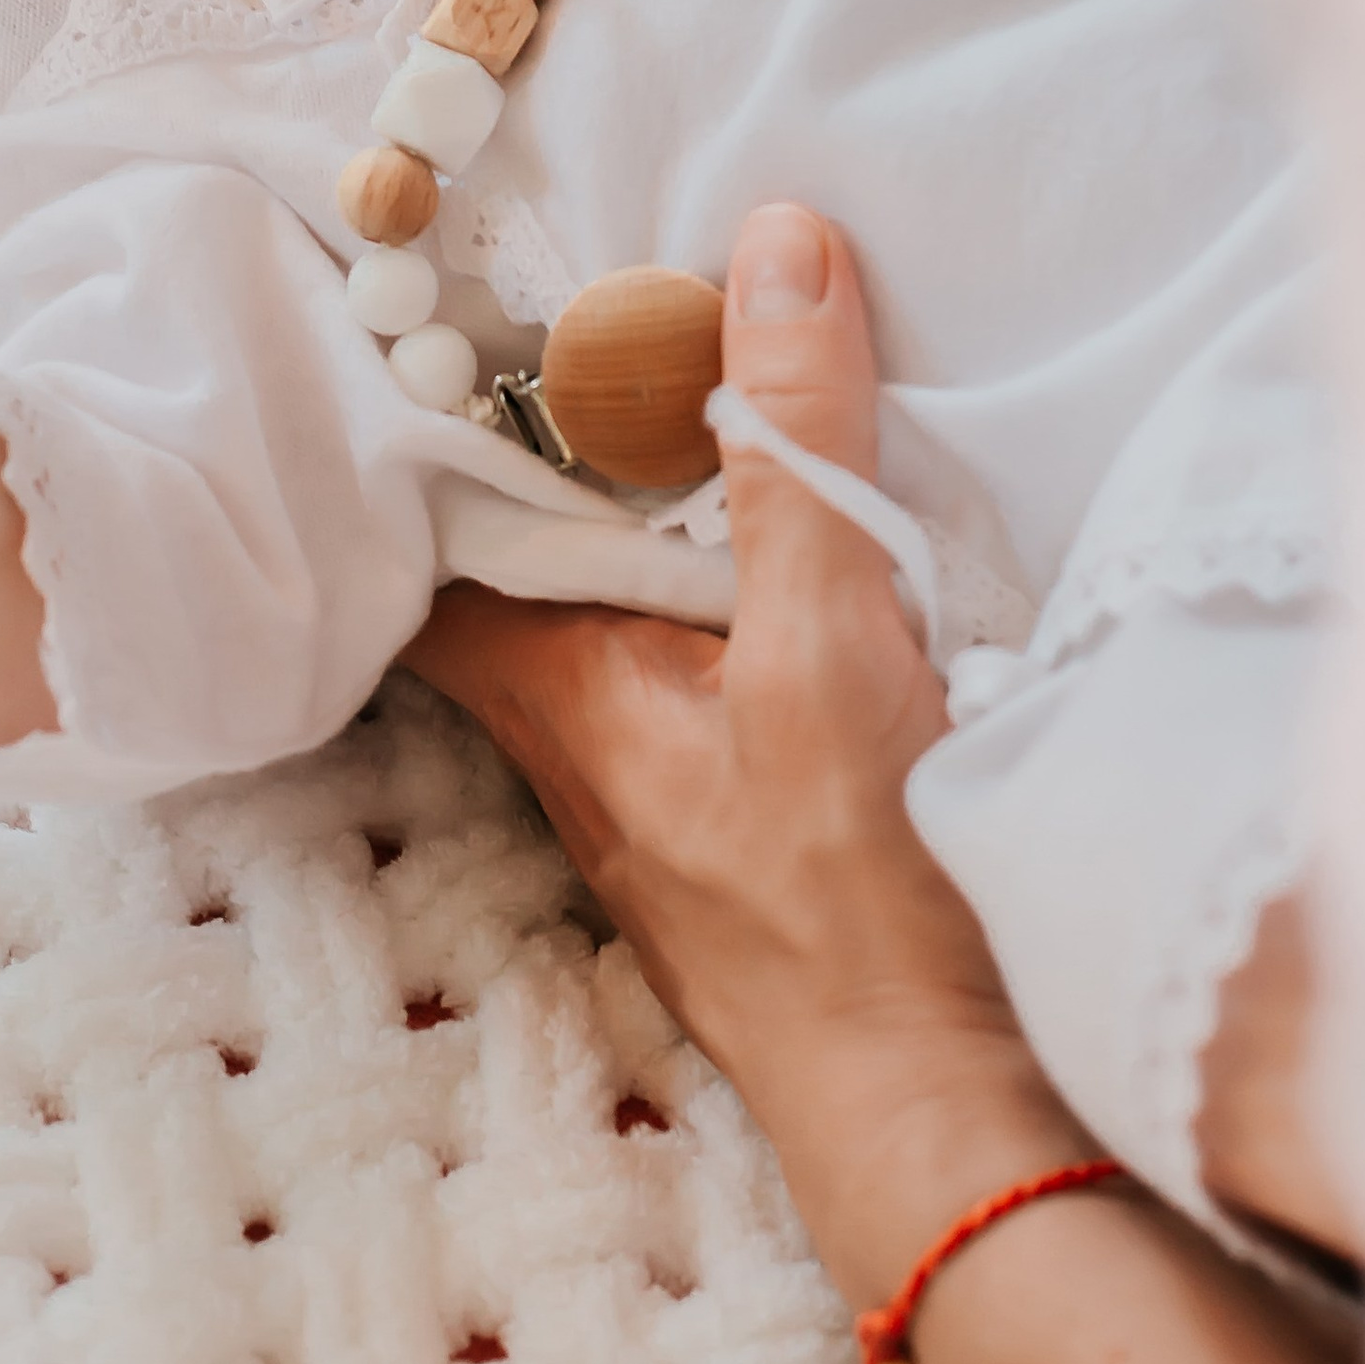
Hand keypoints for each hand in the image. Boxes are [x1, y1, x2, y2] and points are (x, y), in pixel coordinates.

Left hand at [409, 202, 1090, 1311]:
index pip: (426, 527)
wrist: (947, 1119)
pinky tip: (794, 516)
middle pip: (525, 549)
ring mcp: (668, 770)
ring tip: (687, 353)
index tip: (439, 296)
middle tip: (588, 281)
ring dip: (648, 494)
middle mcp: (585, 728)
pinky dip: (728, 566)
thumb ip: (794, 449)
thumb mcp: (823, 643)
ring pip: (619, 595)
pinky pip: (705, 643)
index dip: (417, 420)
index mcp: (556, 684)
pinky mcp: (751, 800)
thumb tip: (775, 244)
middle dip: (549, 430)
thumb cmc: (856, 904)